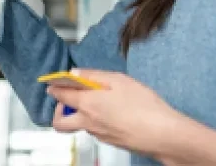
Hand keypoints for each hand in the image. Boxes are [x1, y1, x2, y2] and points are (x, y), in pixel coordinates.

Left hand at [47, 69, 188, 158]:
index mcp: (88, 104)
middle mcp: (89, 122)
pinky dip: (96, 119)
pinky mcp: (110, 141)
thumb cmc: (144, 106)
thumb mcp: (119, 80)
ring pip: (79, 125)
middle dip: (59, 108)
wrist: (162, 135)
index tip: (54, 81)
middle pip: (60, 121)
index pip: (61, 95)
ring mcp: (98, 134)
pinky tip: (114, 111)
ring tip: (99, 100)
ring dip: (80, 113)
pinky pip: (95, 130)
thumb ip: (94, 76)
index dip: (55, 86)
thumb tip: (76, 73)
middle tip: (70, 97)